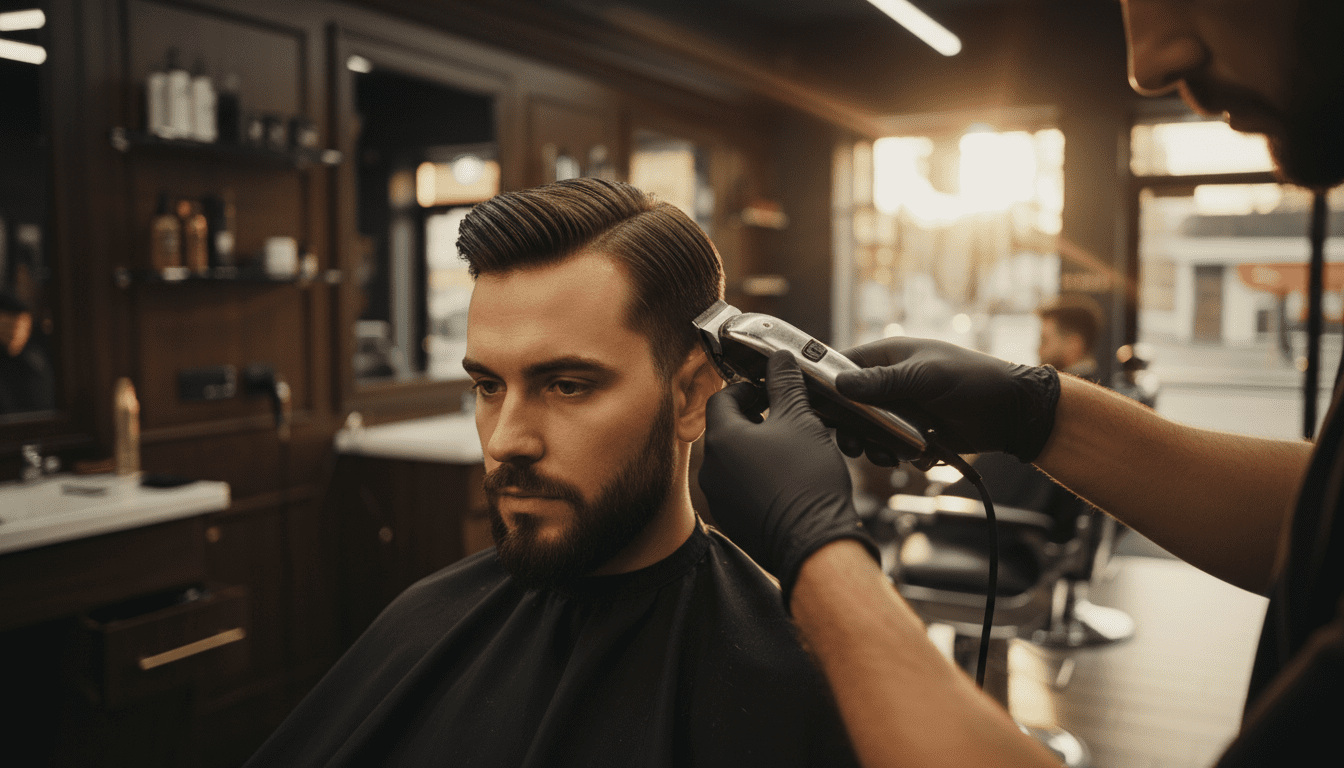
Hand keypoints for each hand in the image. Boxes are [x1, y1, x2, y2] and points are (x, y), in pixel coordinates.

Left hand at [700, 350, 878, 606]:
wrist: (814, 543)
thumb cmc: (808, 480)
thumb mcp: (801, 420)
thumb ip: (785, 385)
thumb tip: (779, 359)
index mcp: (722, 439)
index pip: (723, 398)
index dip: (748, 388)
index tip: (771, 390)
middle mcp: (711, 470)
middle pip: (727, 429)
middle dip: (755, 418)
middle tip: (785, 417)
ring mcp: (719, 499)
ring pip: (734, 460)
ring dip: (757, 449)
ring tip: (790, 449)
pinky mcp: (732, 521)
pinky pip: (741, 488)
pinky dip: (758, 478)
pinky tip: (787, 480)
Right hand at [835, 337, 1059, 462]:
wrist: (1011, 412)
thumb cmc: (972, 380)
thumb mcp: (925, 377)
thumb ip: (882, 382)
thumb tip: (839, 384)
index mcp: (886, 358)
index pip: (840, 366)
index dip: (823, 385)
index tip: (813, 407)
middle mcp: (887, 383)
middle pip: (847, 406)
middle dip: (847, 427)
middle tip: (852, 444)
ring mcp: (899, 410)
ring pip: (866, 431)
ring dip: (872, 446)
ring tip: (887, 456)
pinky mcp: (911, 434)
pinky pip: (889, 447)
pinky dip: (895, 455)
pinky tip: (913, 458)